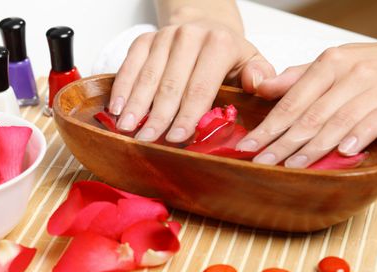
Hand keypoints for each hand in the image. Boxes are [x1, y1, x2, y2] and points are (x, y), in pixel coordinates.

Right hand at [108, 18, 274, 142]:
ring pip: (148, 76)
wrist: (205, 26)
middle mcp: (190, 36)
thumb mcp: (252, 62)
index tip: (177, 139)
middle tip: (147, 140)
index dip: (188, 115)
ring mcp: (164, 36)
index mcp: (219, 44)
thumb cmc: (228, 55)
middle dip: (158, 116)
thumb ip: (261, 76)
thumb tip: (258, 86)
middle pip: (171, 84)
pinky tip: (116, 108)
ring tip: (126, 129)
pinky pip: (130, 64)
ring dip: (136, 105)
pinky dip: (122, 87)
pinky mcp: (145, 39)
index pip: (201, 87)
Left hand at [236, 41, 376, 167]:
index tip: (248, 144)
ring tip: (292, 166)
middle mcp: (351, 74)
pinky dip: (360, 136)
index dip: (268, 126)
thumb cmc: (369, 65)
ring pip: (338, 121)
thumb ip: (297, 79)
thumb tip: (261, 88)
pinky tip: (343, 152)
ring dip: (314, 147)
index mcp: (329, 64)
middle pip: (310, 115)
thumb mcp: (332, 64)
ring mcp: (376, 88)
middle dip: (283, 142)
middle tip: (261, 161)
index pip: (291, 101)